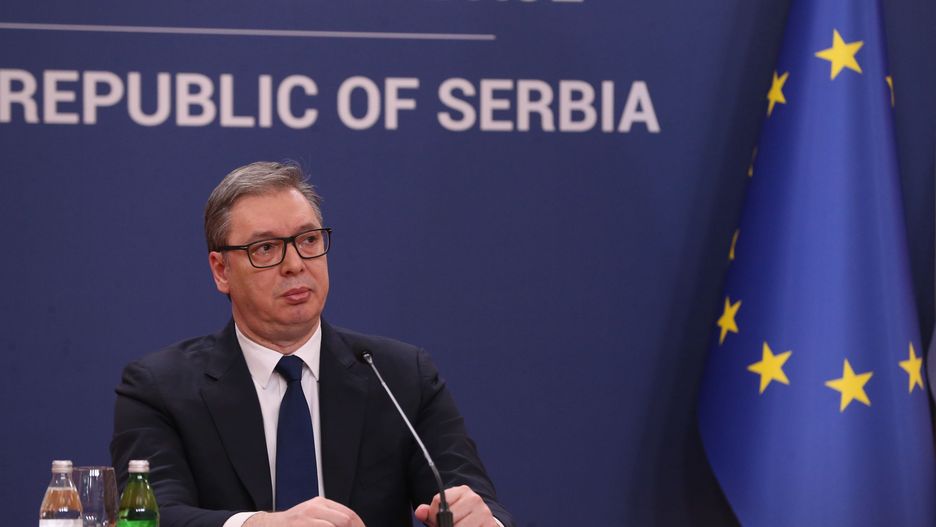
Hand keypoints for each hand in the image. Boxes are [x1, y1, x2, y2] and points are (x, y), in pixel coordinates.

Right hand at [243, 496, 365, 526]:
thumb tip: (352, 524)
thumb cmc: (294, 523)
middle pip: (345, 520)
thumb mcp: (313, 514)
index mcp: (321, 503)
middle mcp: (315, 508)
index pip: (349, 514)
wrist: (269, 525)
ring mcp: (307, 518)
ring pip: (335, 526)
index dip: (359, 525)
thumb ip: (330, 517)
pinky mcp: (301, 526)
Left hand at [414, 485, 496, 526]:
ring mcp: (484, 513)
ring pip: (459, 526)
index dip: (433, 515)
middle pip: (448, 516)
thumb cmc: (461, 519)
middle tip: (450, 525)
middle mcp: (475, 499)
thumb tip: (420, 512)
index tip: (437, 520)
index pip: (438, 501)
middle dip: (445, 525)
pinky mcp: (490, 525)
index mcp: (462, 491)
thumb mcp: (443, 514)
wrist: (482, 523)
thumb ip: (429, 513)